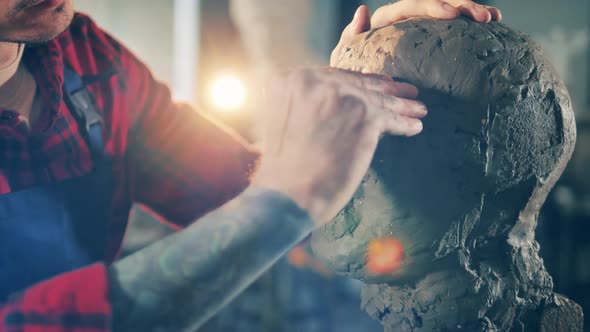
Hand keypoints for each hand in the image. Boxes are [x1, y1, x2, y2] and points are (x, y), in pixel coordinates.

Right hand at [253, 68, 426, 225]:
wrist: (287, 194)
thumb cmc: (282, 172)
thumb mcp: (283, 123)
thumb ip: (305, 107)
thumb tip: (335, 107)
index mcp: (291, 81)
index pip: (332, 77)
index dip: (357, 81)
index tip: (376, 82)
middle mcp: (315, 80)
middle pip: (357, 84)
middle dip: (383, 88)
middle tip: (403, 91)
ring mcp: (342, 96)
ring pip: (378, 99)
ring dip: (401, 105)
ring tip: (417, 108)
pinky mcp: (364, 116)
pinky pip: (391, 118)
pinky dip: (404, 123)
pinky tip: (414, 126)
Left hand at [331, 0, 501, 65]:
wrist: (362, 95)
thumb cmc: (351, 80)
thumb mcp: (346, 61)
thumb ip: (350, 39)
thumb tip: (362, 10)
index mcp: (385, 22)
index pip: (410, 6)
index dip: (431, 7)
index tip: (452, 15)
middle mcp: (405, 20)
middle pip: (436, 3)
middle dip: (461, 5)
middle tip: (482, 17)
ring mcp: (420, 30)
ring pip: (449, 11)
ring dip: (472, 10)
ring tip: (492, 17)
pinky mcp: (434, 41)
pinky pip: (455, 27)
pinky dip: (472, 22)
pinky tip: (494, 22)